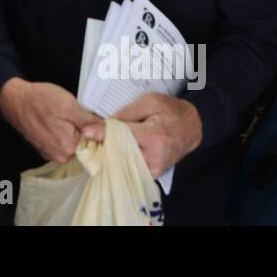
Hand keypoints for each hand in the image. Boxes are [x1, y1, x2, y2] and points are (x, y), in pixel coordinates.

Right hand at [0, 78, 99, 164]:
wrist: (14, 99)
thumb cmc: (40, 100)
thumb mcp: (68, 105)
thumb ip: (88, 122)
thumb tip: (105, 134)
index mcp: (69, 148)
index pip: (96, 143)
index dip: (97, 128)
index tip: (91, 115)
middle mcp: (60, 156)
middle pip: (85, 145)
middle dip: (85, 130)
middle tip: (74, 112)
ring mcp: (51, 154)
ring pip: (74, 143)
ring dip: (74, 131)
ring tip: (64, 115)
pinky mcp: (46, 149)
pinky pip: (63, 143)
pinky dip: (64, 132)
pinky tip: (56, 120)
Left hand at [82, 94, 202, 178]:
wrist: (191, 127)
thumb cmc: (170, 111)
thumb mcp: (149, 101)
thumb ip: (127, 113)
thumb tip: (105, 123)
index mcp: (154, 136)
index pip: (122, 136)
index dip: (102, 133)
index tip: (85, 132)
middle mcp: (154, 157)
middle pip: (120, 153)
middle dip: (103, 145)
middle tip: (88, 138)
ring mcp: (153, 169)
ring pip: (123, 163)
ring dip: (109, 154)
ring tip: (98, 144)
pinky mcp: (152, 174)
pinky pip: (130, 168)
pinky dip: (119, 160)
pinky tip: (110, 152)